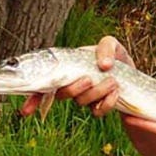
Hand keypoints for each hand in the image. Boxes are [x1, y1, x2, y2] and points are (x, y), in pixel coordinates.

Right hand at [19, 35, 133, 116]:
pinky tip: (115, 93)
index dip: (32, 99)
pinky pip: (97, 112)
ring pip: (80, 102)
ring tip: (112, 81)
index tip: (26, 111)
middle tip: (88, 79)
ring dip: (95, 92)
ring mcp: (84, 98)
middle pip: (62, 94)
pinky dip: (107, 103)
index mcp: (65, 69)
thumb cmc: (113, 56)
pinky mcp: (98, 107)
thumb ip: (106, 47)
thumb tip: (103, 65)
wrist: (129, 70)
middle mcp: (71, 85)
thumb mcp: (111, 44)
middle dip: (73, 89)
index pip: (42, 85)